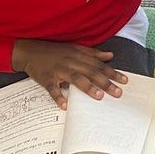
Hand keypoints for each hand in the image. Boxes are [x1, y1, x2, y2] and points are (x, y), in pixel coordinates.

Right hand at [12, 40, 126, 108]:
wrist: (29, 50)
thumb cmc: (54, 51)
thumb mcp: (75, 48)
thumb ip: (93, 53)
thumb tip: (110, 56)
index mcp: (78, 55)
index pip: (99, 65)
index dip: (112, 72)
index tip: (125, 80)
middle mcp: (70, 62)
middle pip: (91, 72)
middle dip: (105, 82)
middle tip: (118, 93)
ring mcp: (58, 70)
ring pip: (75, 78)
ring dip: (87, 87)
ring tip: (99, 96)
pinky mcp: (46, 78)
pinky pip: (52, 88)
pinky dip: (58, 96)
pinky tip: (65, 105)